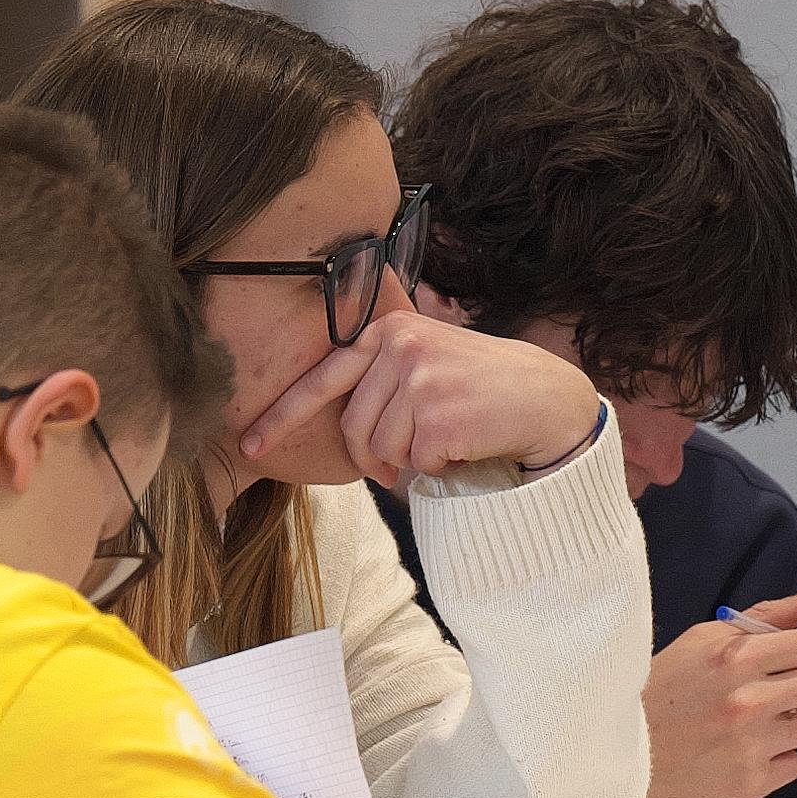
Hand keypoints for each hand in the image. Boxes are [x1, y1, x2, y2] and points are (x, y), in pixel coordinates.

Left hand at [242, 304, 604, 487]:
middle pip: (353, 428)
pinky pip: (414, 462)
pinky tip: (462, 446)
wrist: (546, 397)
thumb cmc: (480, 387)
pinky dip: (435, 467)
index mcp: (388, 330)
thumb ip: (379, 374)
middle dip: (370, 459)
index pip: (323, 378)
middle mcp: (399, 346)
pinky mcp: (439, 414)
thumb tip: (331, 420)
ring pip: (381, 449)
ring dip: (407, 463)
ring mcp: (420, 379)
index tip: (250, 443)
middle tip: (397, 466)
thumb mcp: (425, 359)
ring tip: (441, 444)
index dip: (282, 415)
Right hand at [644, 588, 796, 797]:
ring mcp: (750, 746)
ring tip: (753, 722)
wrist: (614, 751)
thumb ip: (763, 619)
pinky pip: (794, 763)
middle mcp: (748, 701)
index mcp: (736, 658)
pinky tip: (740, 751)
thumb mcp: (702, 641)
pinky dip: (774, 757)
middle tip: (775, 686)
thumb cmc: (659, 689)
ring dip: (792, 721)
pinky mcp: (750, 784)